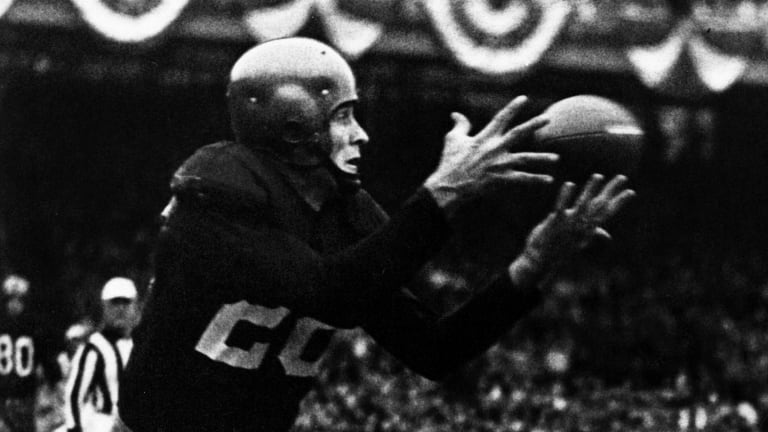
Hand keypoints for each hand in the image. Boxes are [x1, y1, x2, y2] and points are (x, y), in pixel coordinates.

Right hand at [424, 96, 557, 216]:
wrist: (449, 186)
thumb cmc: (450, 162)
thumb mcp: (452, 140)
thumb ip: (460, 125)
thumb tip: (456, 114)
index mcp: (484, 137)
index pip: (501, 118)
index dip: (512, 108)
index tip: (524, 99)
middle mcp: (494, 148)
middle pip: (518, 133)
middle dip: (533, 125)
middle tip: (548, 118)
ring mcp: (499, 164)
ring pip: (525, 158)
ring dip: (542, 158)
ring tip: (557, 158)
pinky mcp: (501, 179)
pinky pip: (522, 179)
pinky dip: (536, 180)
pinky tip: (549, 180)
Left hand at [509, 174, 635, 285]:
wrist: (542, 261)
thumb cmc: (561, 249)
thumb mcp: (580, 242)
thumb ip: (594, 234)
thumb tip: (608, 236)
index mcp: (589, 228)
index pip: (607, 213)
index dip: (619, 202)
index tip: (631, 191)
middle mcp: (582, 226)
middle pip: (599, 205)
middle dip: (610, 190)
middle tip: (622, 177)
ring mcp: (569, 224)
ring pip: (582, 204)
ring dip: (590, 189)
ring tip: (598, 175)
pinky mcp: (555, 222)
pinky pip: (561, 207)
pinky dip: (565, 196)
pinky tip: (570, 184)